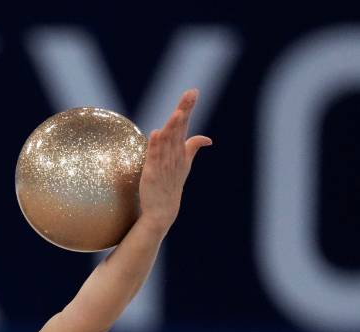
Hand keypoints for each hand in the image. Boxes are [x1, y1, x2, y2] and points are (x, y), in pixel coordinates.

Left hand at [138, 88, 211, 231]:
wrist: (163, 211)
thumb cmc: (172, 186)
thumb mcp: (184, 165)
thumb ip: (192, 148)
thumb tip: (208, 139)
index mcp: (181, 151)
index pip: (185, 125)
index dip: (188, 108)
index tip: (193, 92)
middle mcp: (175, 156)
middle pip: (179, 129)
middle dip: (184, 111)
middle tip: (190, 95)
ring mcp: (164, 165)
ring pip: (168, 142)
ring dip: (172, 126)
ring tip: (177, 112)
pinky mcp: (152, 174)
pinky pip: (154, 157)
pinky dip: (155, 146)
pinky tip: (156, 133)